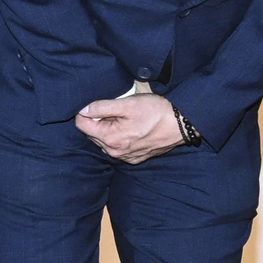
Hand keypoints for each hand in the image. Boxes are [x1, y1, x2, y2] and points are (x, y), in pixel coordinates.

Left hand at [75, 94, 190, 163]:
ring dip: (108, 129)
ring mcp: (125, 157)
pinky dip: (119, 137)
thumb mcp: (127, 104)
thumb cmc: (155, 112)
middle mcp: (114, 152)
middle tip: (115, 109)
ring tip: (125, 118)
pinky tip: (132, 128)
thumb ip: (101, 107)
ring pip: (105, 142)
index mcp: (110, 138)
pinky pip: (118, 147)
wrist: (180, 125)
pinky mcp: (134, 158)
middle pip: (92, 134)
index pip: (82, 125)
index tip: (96, 104)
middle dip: (98, 121)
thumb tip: (83, 110)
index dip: (85, 112)